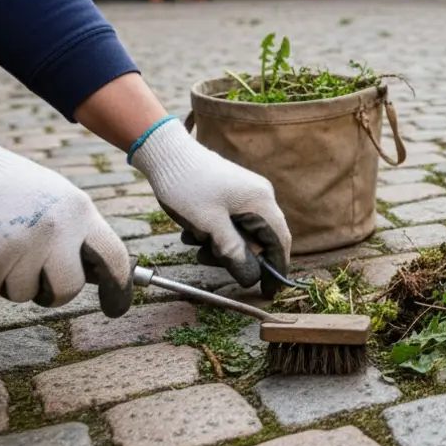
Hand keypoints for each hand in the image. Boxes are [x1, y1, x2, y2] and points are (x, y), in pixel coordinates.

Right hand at [0, 118, 132, 315]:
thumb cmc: (11, 188)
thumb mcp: (58, 199)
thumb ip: (77, 233)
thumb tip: (98, 274)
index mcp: (78, 211)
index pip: (113, 257)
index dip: (118, 288)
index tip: (116, 308)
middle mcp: (54, 230)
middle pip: (68, 289)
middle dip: (53, 293)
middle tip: (39, 281)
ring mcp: (18, 247)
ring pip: (23, 293)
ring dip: (10, 280)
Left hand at [129, 119, 290, 296]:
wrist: (165, 153)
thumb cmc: (188, 187)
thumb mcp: (209, 226)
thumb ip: (234, 252)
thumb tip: (252, 277)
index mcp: (261, 202)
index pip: (279, 242)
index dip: (276, 269)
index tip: (268, 292)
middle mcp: (259, 196)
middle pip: (260, 239)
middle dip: (236, 255)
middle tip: (209, 260)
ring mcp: (245, 193)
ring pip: (242, 232)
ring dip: (221, 245)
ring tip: (194, 242)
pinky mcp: (231, 193)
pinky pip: (230, 221)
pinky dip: (215, 232)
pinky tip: (193, 231)